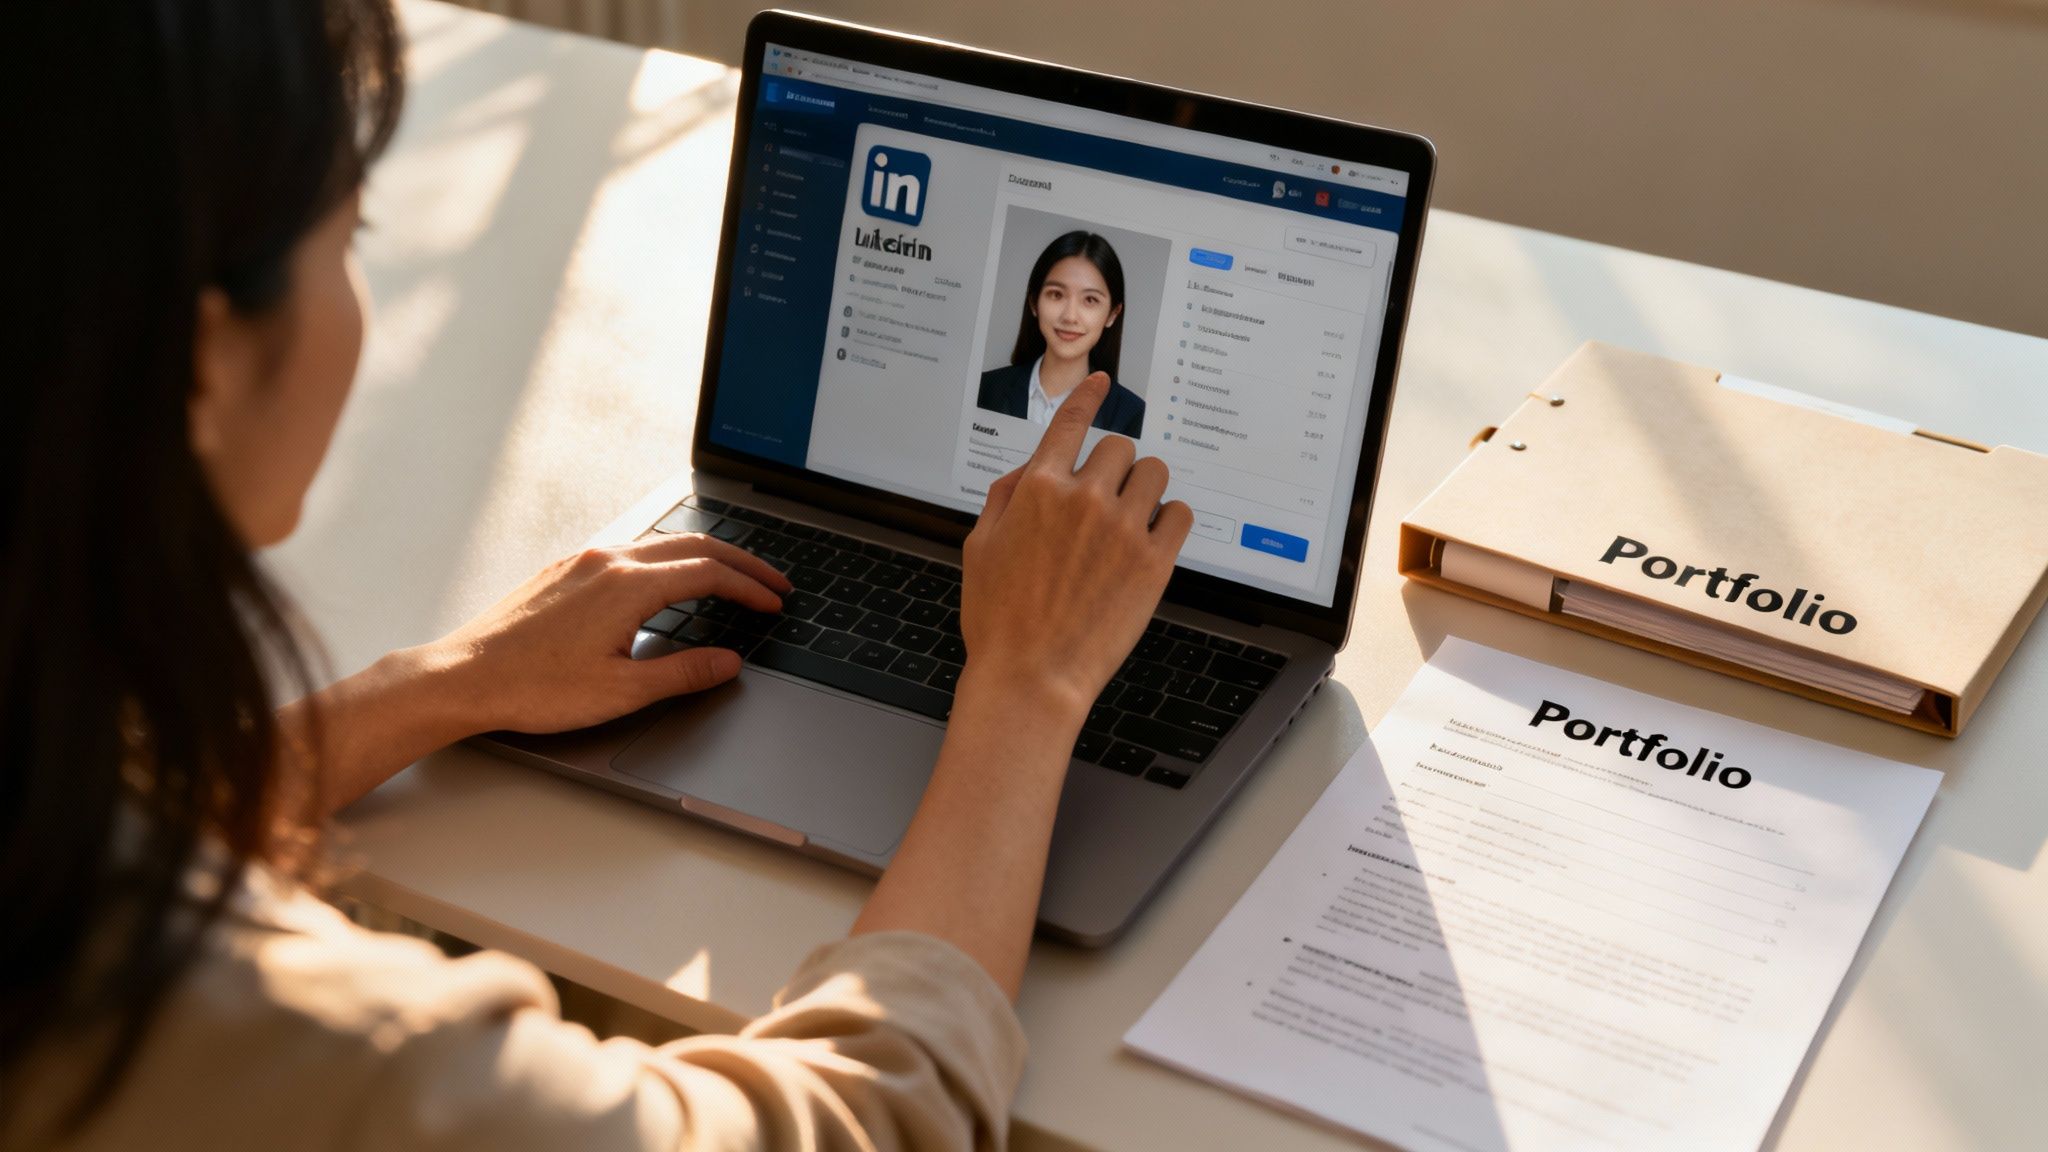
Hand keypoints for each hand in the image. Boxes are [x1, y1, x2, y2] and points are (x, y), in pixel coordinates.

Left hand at [424, 533, 791, 733]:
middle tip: (771, 582)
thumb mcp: (622, 691)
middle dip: (741, 562)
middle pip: (694, 545)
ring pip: (661, 544)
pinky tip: (670, 579)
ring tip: (731, 577)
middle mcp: (608, 560)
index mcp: (628, 586)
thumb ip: (684, 673)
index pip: (710, 574)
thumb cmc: (533, 687)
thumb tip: (726, 663)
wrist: (464, 677)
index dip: (751, 589)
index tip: (774, 603)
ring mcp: (584, 560)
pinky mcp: (565, 569)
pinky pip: (631, 549)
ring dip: (704, 556)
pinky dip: (668, 559)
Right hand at [959, 372, 1191, 723]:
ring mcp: (1123, 529)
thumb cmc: (999, 621)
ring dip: (1144, 490)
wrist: (1032, 678)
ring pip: (1154, 473)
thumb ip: (1004, 497)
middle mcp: (1083, 499)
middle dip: (1112, 469)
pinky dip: (1170, 521)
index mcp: (1037, 489)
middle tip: (1104, 504)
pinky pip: (1181, 513)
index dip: (1088, 396)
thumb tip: (1030, 469)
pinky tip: (1151, 541)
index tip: (1103, 380)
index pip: (1070, 422)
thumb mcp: (979, 548)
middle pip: (1119, 447)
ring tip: (1129, 523)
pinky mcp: (1155, 562)